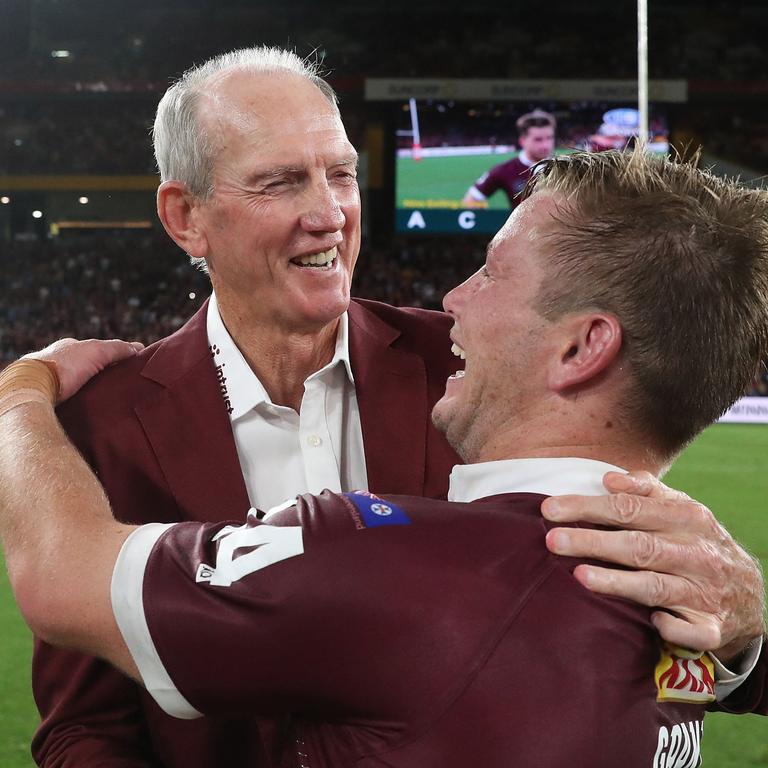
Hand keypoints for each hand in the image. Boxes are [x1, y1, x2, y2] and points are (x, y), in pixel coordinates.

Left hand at [24, 338, 143, 402]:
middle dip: (106, 377)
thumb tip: (138, 347)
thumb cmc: (63, 365)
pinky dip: (84, 405)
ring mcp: (54, 381)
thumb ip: (117, 348)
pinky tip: (94, 412)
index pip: (98, 351)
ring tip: (113, 402)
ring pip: (81, 387)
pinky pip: (73, 402)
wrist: (33, 387)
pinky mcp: (51, 400)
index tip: (130, 368)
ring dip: (96, 393)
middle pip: (90, 370)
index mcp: (70, 348)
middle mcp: (60, 363)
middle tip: (124, 387)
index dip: (115, 358)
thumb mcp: (96, 350)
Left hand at [541, 470, 765, 662]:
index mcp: (687, 518)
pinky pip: (689, 629)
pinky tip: (651, 622)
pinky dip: (671, 626)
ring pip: (655, 586)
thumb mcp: (681, 510)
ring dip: (617, 582)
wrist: (748, 592)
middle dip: (592, 541)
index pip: (629, 508)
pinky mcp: (711, 626)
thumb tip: (609, 479)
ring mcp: (703, 591)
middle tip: (552, 540)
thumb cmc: (695, 543)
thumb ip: (646, 491)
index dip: (588, 507)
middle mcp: (695, 552)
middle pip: (637, 545)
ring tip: (579, 576)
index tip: (549, 508)